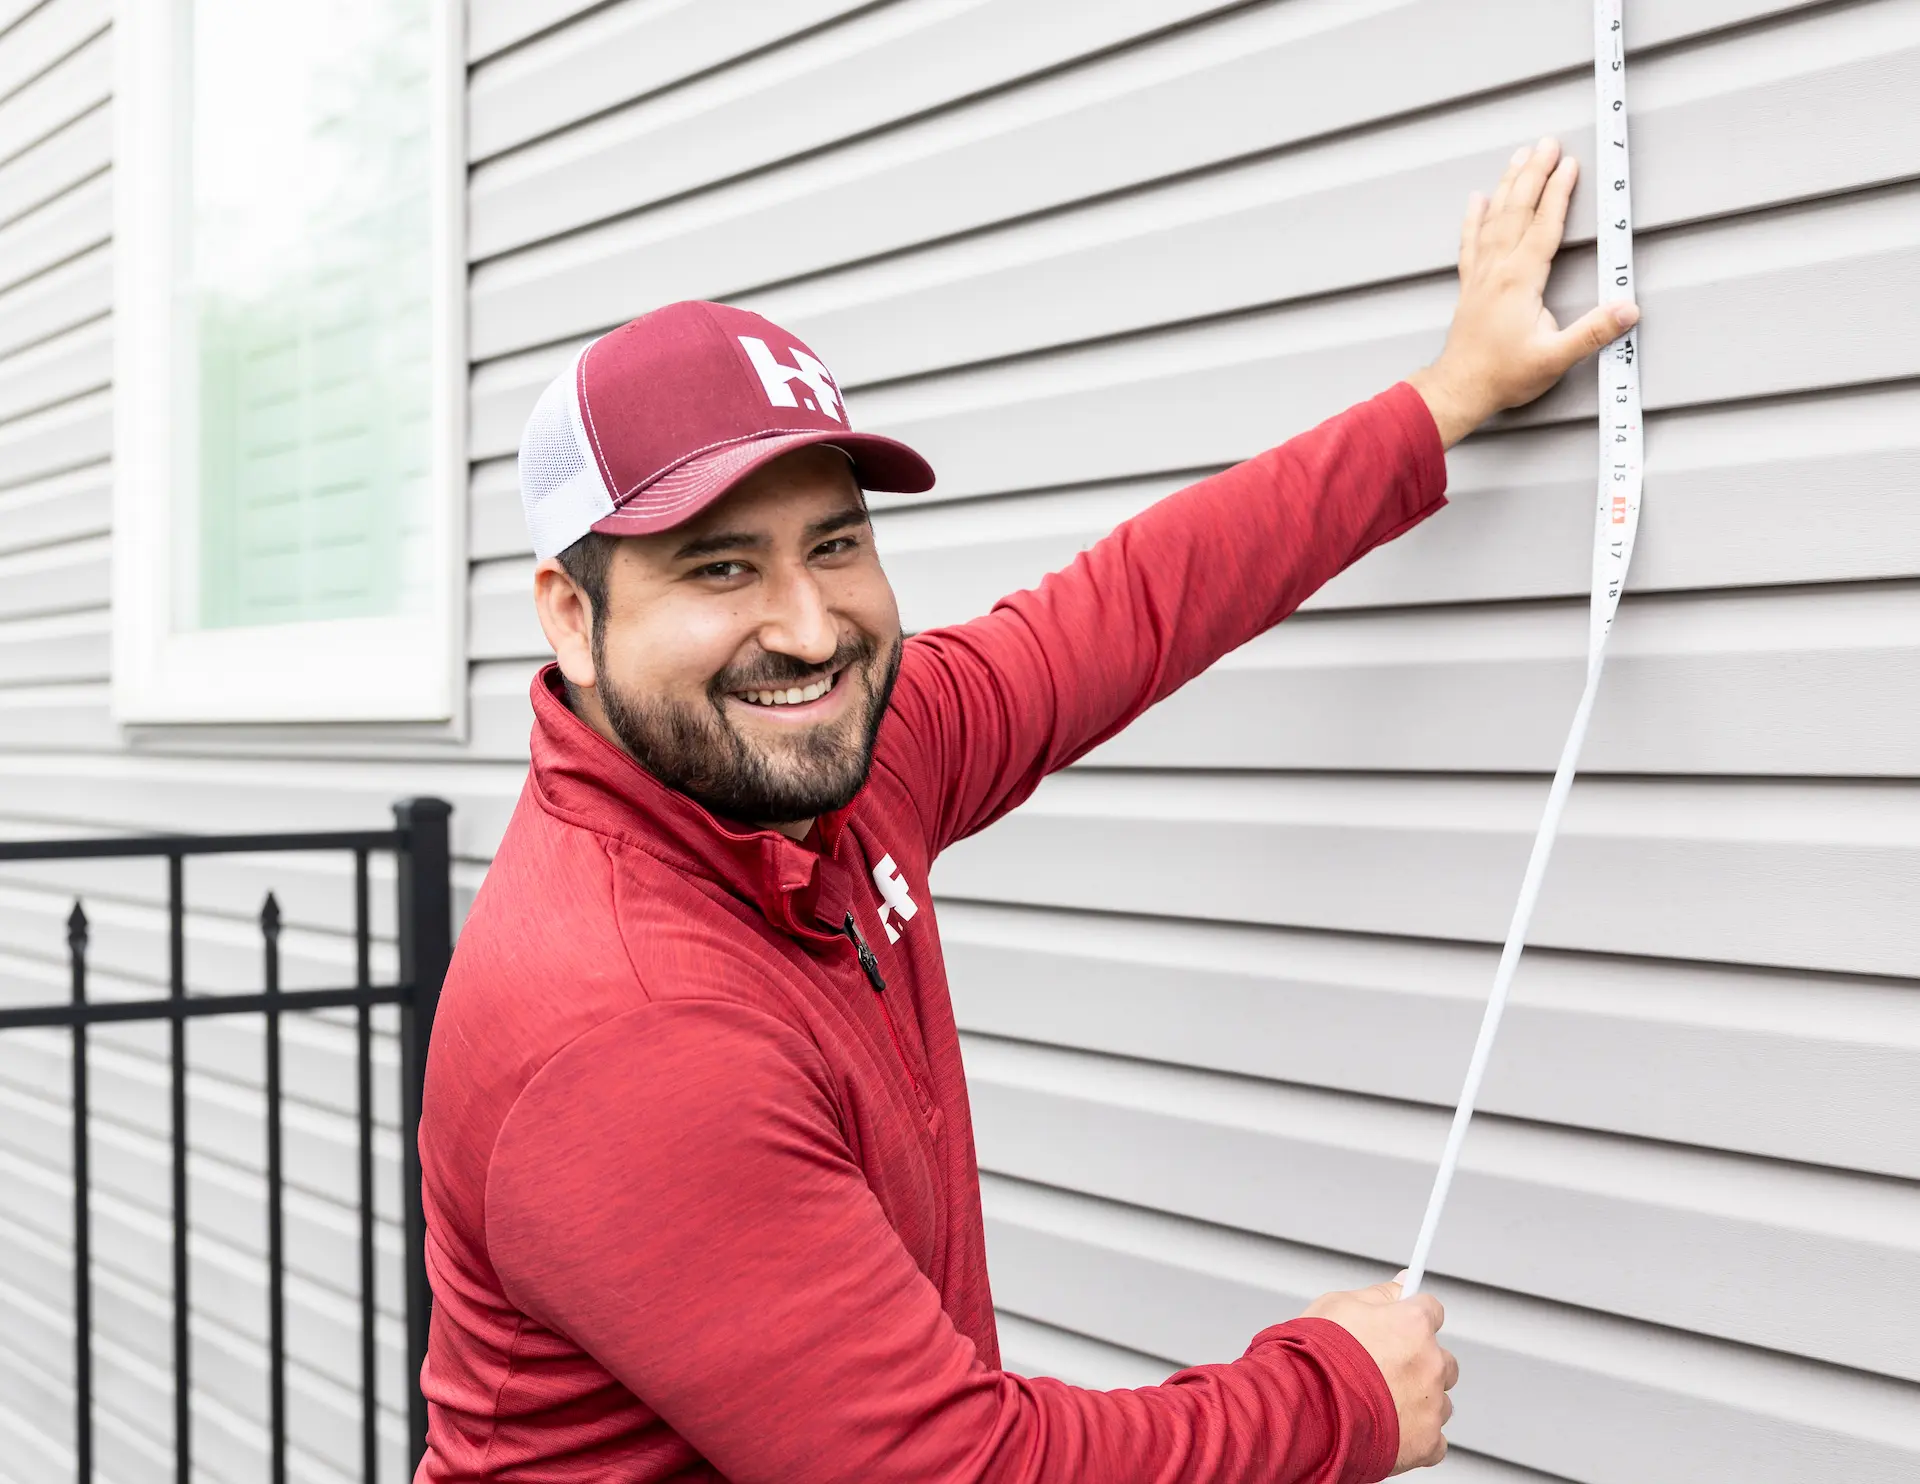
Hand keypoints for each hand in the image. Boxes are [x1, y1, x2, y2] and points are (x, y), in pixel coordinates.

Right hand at [1303, 1277, 1455, 1473]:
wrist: (1303, 1408)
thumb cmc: (1315, 1356)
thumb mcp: (1338, 1305)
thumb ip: (1380, 1294)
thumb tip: (1405, 1283)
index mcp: (1413, 1324)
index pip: (1432, 1311)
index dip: (1413, 1319)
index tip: (1402, 1327)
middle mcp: (1431, 1363)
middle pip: (1442, 1359)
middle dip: (1420, 1364)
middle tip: (1383, 1370)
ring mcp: (1431, 1405)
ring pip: (1438, 1400)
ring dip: (1418, 1401)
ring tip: (1378, 1404)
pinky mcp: (1427, 1443)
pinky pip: (1434, 1439)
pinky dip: (1415, 1436)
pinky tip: (1386, 1429)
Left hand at [1407, 136, 1640, 447]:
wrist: (1458, 389)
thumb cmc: (1503, 376)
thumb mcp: (1555, 359)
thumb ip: (1593, 332)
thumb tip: (1628, 309)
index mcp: (1520, 280)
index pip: (1544, 225)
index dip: (1559, 192)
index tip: (1570, 164)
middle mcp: (1497, 270)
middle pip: (1518, 210)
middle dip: (1534, 173)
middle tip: (1547, 142)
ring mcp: (1481, 275)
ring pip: (1494, 218)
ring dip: (1509, 185)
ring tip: (1520, 156)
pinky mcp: (1470, 286)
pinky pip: (1471, 242)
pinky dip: (1474, 218)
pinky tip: (1476, 198)